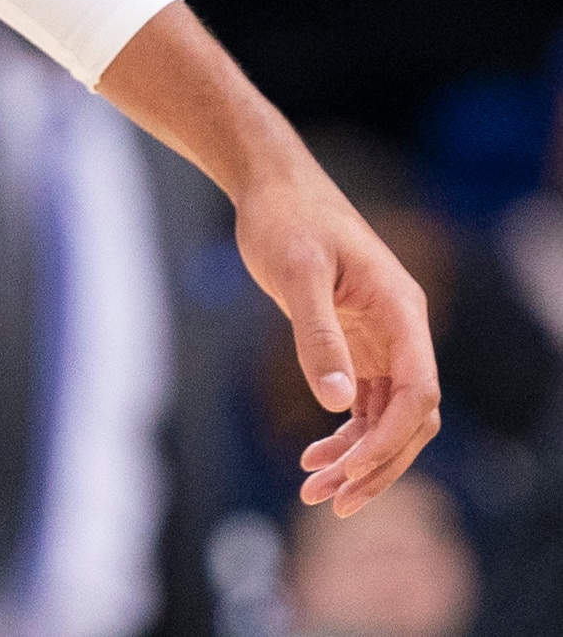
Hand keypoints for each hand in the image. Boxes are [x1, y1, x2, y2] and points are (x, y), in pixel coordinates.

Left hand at [239, 153, 440, 512]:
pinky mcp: (357, 345)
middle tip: (330, 502)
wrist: (271, 186)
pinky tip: (314, 457)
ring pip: (386, 418)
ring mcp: (382, 341)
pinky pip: (364, 404)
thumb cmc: (285, 218)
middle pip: (409, 419)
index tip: (351, 469)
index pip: (419, 394)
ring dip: (358, 458)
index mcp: (402, 313)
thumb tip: (337, 402)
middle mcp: (402, 332)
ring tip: (314, 491)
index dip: (391, 439)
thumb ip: (317, 335)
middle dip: (375, 464)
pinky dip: (345, 434)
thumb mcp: (296, 272)